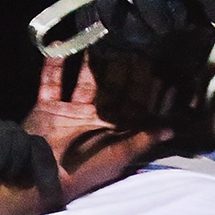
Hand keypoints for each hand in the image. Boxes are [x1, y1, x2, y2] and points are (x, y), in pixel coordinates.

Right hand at [22, 55, 168, 201]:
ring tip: (98, 38)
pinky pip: (51, 82)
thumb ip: (143, 139)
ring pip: (84, 82)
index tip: (148, 60)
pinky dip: (53, 65)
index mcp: (112, 131)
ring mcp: (70, 113)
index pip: (131, 103)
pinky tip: (60, 45)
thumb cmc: (85, 167)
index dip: (141, 83)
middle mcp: (93, 120)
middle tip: (126, 42)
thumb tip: (172, 130)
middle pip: (110, 89)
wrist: (42, 175)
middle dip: (118, 68)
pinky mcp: (48, 108)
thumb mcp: (118, 154)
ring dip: (89, 62)